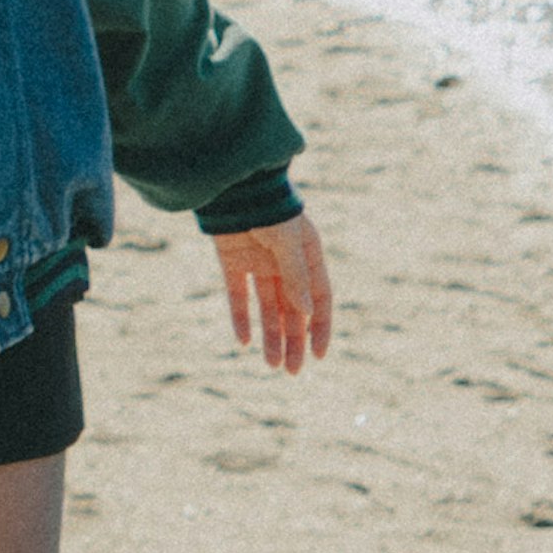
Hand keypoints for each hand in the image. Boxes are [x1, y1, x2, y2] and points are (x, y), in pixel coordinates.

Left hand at [216, 213, 332, 374]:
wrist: (231, 181)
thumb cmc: (268, 206)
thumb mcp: (287, 241)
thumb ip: (295, 276)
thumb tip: (304, 314)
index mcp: (308, 255)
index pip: (319, 300)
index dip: (320, 328)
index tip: (319, 355)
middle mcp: (285, 263)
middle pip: (293, 310)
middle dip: (294, 341)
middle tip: (292, 371)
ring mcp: (259, 263)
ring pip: (267, 308)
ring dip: (270, 335)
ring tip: (271, 364)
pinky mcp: (233, 262)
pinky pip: (238, 296)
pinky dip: (241, 318)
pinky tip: (243, 342)